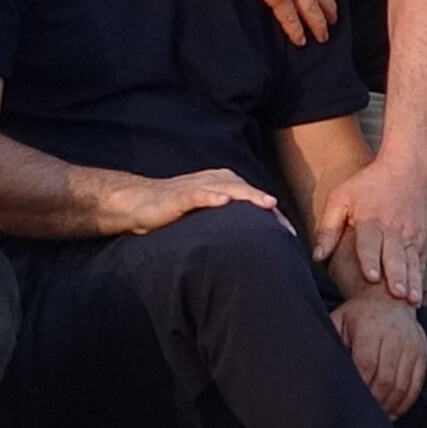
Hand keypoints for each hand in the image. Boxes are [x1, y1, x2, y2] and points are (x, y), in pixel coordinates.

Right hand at [90, 168, 282, 236]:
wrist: (136, 202)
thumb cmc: (172, 210)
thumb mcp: (204, 215)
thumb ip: (225, 222)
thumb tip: (249, 246)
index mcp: (221, 184)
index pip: (253, 198)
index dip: (272, 214)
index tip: (290, 235)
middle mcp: (212, 181)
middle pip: (246, 191)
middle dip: (268, 206)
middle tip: (287, 228)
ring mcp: (195, 187)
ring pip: (227, 188)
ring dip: (248, 195)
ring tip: (267, 204)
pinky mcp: (177, 196)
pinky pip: (196, 194)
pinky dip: (210, 196)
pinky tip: (224, 201)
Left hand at [313, 149, 426, 303]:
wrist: (407, 169)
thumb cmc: (367, 184)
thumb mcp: (341, 198)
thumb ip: (328, 228)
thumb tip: (316, 256)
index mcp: (370, 220)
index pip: (370, 243)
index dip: (371, 260)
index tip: (372, 277)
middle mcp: (393, 229)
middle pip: (394, 255)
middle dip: (396, 276)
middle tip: (396, 295)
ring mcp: (411, 235)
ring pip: (411, 262)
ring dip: (412, 281)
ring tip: (411, 300)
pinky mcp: (422, 239)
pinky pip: (421, 261)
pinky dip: (421, 277)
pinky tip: (418, 294)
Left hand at [334, 295, 426, 416]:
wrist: (389, 299)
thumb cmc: (357, 314)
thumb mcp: (339, 320)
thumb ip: (332, 341)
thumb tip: (321, 366)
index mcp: (370, 327)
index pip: (367, 363)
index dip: (360, 385)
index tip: (350, 399)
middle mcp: (395, 336)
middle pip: (386, 377)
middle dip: (374, 400)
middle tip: (361, 414)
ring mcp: (412, 346)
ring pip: (402, 384)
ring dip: (388, 405)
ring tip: (375, 416)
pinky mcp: (422, 354)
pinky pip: (416, 384)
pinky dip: (405, 402)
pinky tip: (392, 412)